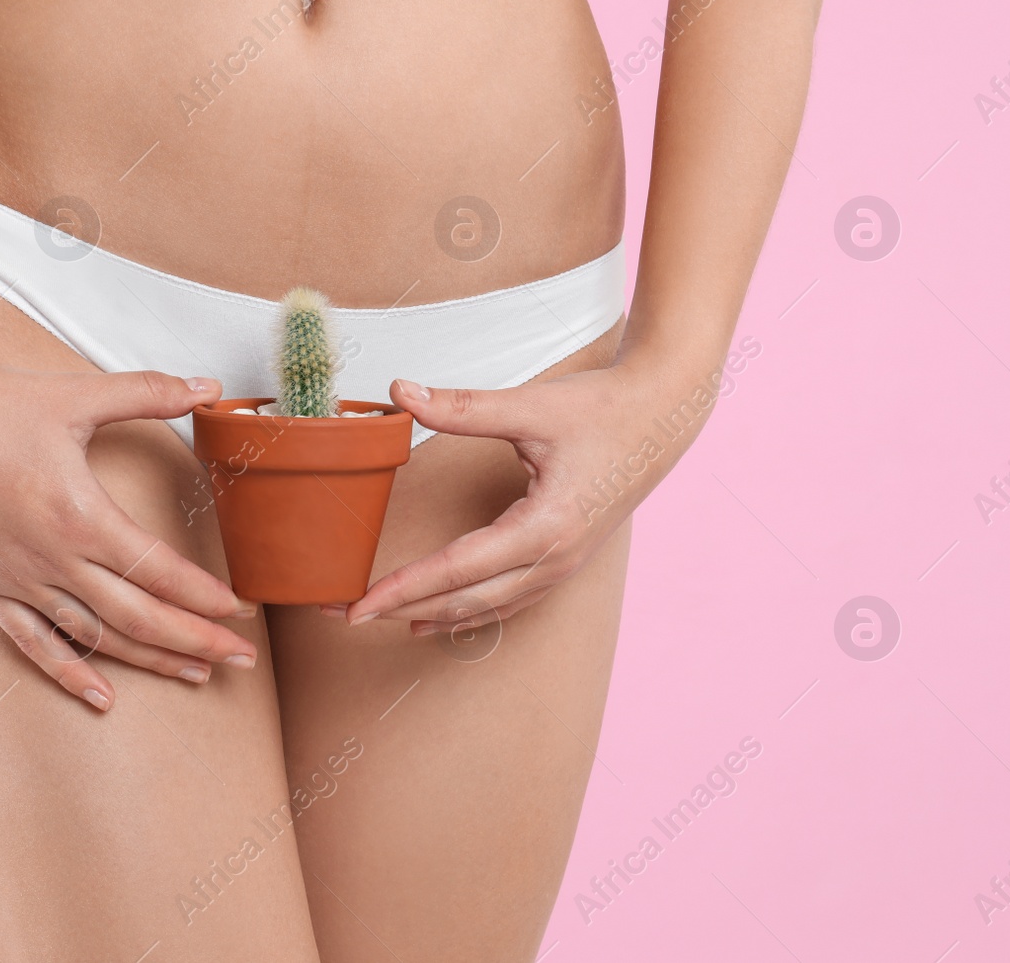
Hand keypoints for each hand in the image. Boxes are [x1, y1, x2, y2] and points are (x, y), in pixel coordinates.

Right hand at [0, 350, 258, 710]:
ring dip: (149, 660)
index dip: (204, 598)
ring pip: (95, 638)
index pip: (159, 573)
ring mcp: (17, 579)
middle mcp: (52, 559)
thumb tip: (210, 385)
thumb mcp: (78, 395)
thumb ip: (148, 393)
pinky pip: (34, 643)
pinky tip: (104, 698)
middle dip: (195, 642)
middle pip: (139, 618)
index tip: (240, 614)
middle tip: (241, 660)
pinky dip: (70, 674)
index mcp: (80, 516)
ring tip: (195, 674)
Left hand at [344, 359, 717, 633]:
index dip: (400, 589)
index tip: (355, 607)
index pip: (456, 569)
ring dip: (432, 615)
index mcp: (545, 527)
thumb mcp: (530, 406)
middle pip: (465, 600)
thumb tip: (398, 392)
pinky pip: (509, 601)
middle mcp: (555, 559)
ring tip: (380, 618)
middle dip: (401, 609)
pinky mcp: (565, 560)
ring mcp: (564, 566)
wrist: (665, 415)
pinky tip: (435, 616)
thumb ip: (461, 407)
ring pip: (488, 608)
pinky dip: (468, 612)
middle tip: (344, 613)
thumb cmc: (602, 408)